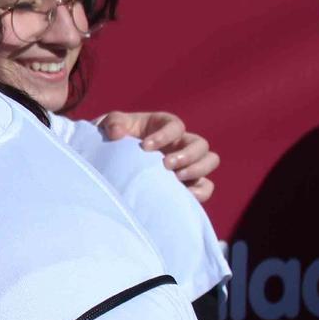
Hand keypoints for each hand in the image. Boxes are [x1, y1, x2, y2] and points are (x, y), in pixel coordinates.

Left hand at [97, 110, 219, 202]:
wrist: (109, 162)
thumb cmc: (112, 139)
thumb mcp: (109, 126)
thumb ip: (113, 123)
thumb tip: (117, 133)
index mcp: (164, 126)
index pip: (175, 126)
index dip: (164, 135)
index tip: (145, 147)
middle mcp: (180, 143)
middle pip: (201, 144)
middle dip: (187, 155)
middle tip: (166, 165)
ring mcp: (186, 163)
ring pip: (209, 162)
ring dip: (197, 170)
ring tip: (175, 179)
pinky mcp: (186, 183)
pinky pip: (205, 186)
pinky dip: (199, 191)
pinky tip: (182, 196)